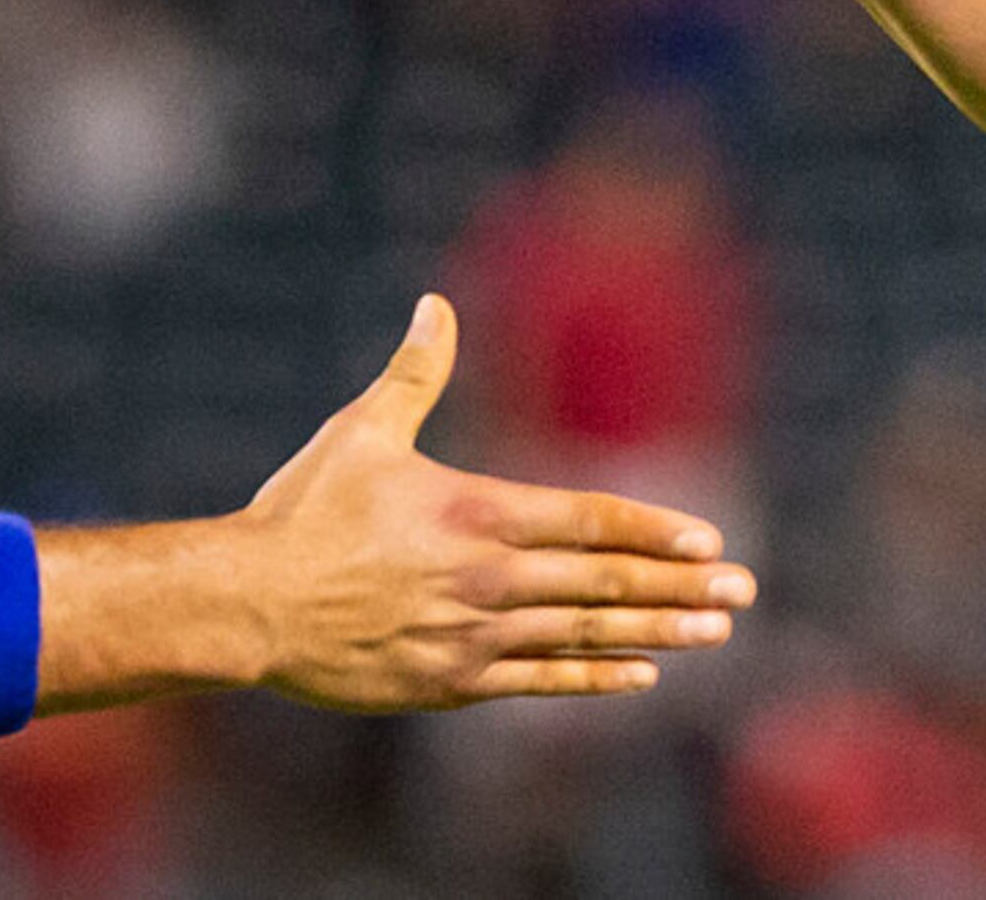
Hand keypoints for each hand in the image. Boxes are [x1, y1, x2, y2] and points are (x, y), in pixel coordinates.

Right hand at [232, 294, 756, 710]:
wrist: (244, 606)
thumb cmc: (301, 513)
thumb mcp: (361, 431)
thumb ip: (416, 373)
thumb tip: (436, 303)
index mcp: (479, 512)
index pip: (591, 521)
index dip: (655, 531)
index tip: (710, 542)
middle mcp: (489, 578)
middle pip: (605, 582)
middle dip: (679, 588)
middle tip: (742, 594)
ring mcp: (473, 636)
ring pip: (583, 634)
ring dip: (655, 634)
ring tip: (714, 634)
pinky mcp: (450, 682)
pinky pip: (539, 681)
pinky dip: (593, 677)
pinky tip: (641, 675)